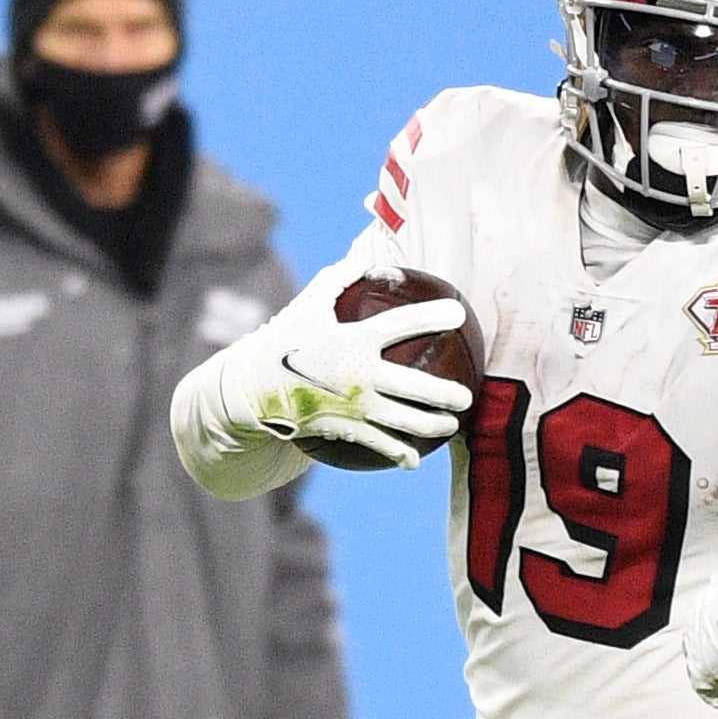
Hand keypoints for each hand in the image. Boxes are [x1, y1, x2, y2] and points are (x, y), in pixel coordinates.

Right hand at [240, 295, 471, 468]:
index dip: (432, 316)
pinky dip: (399, 454)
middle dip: (447, 394)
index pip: (402, 324)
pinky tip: (414, 461)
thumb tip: (365, 257)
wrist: (251, 388)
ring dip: (434, 426)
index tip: (457, 311)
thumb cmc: (285, 342)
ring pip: (406, 421)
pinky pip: (380, 445)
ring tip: (451, 426)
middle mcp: (360, 374)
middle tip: (465, 396)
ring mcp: (354, 406)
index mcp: (354, 340)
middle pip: (416, 386)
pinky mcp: (345, 428)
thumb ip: (339, 281)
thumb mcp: (309, 307)